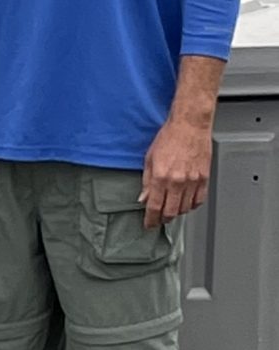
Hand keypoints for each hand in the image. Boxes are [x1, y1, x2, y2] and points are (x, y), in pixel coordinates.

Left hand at [139, 112, 210, 226]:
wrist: (190, 124)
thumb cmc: (170, 137)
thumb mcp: (150, 159)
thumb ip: (147, 182)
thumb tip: (144, 198)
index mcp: (161, 177)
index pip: (155, 207)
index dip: (151, 220)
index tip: (149, 224)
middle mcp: (178, 181)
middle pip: (171, 212)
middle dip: (163, 219)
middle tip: (159, 219)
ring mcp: (193, 180)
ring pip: (185, 208)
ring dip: (177, 212)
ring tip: (172, 208)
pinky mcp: (205, 177)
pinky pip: (199, 199)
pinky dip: (192, 204)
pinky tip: (186, 202)